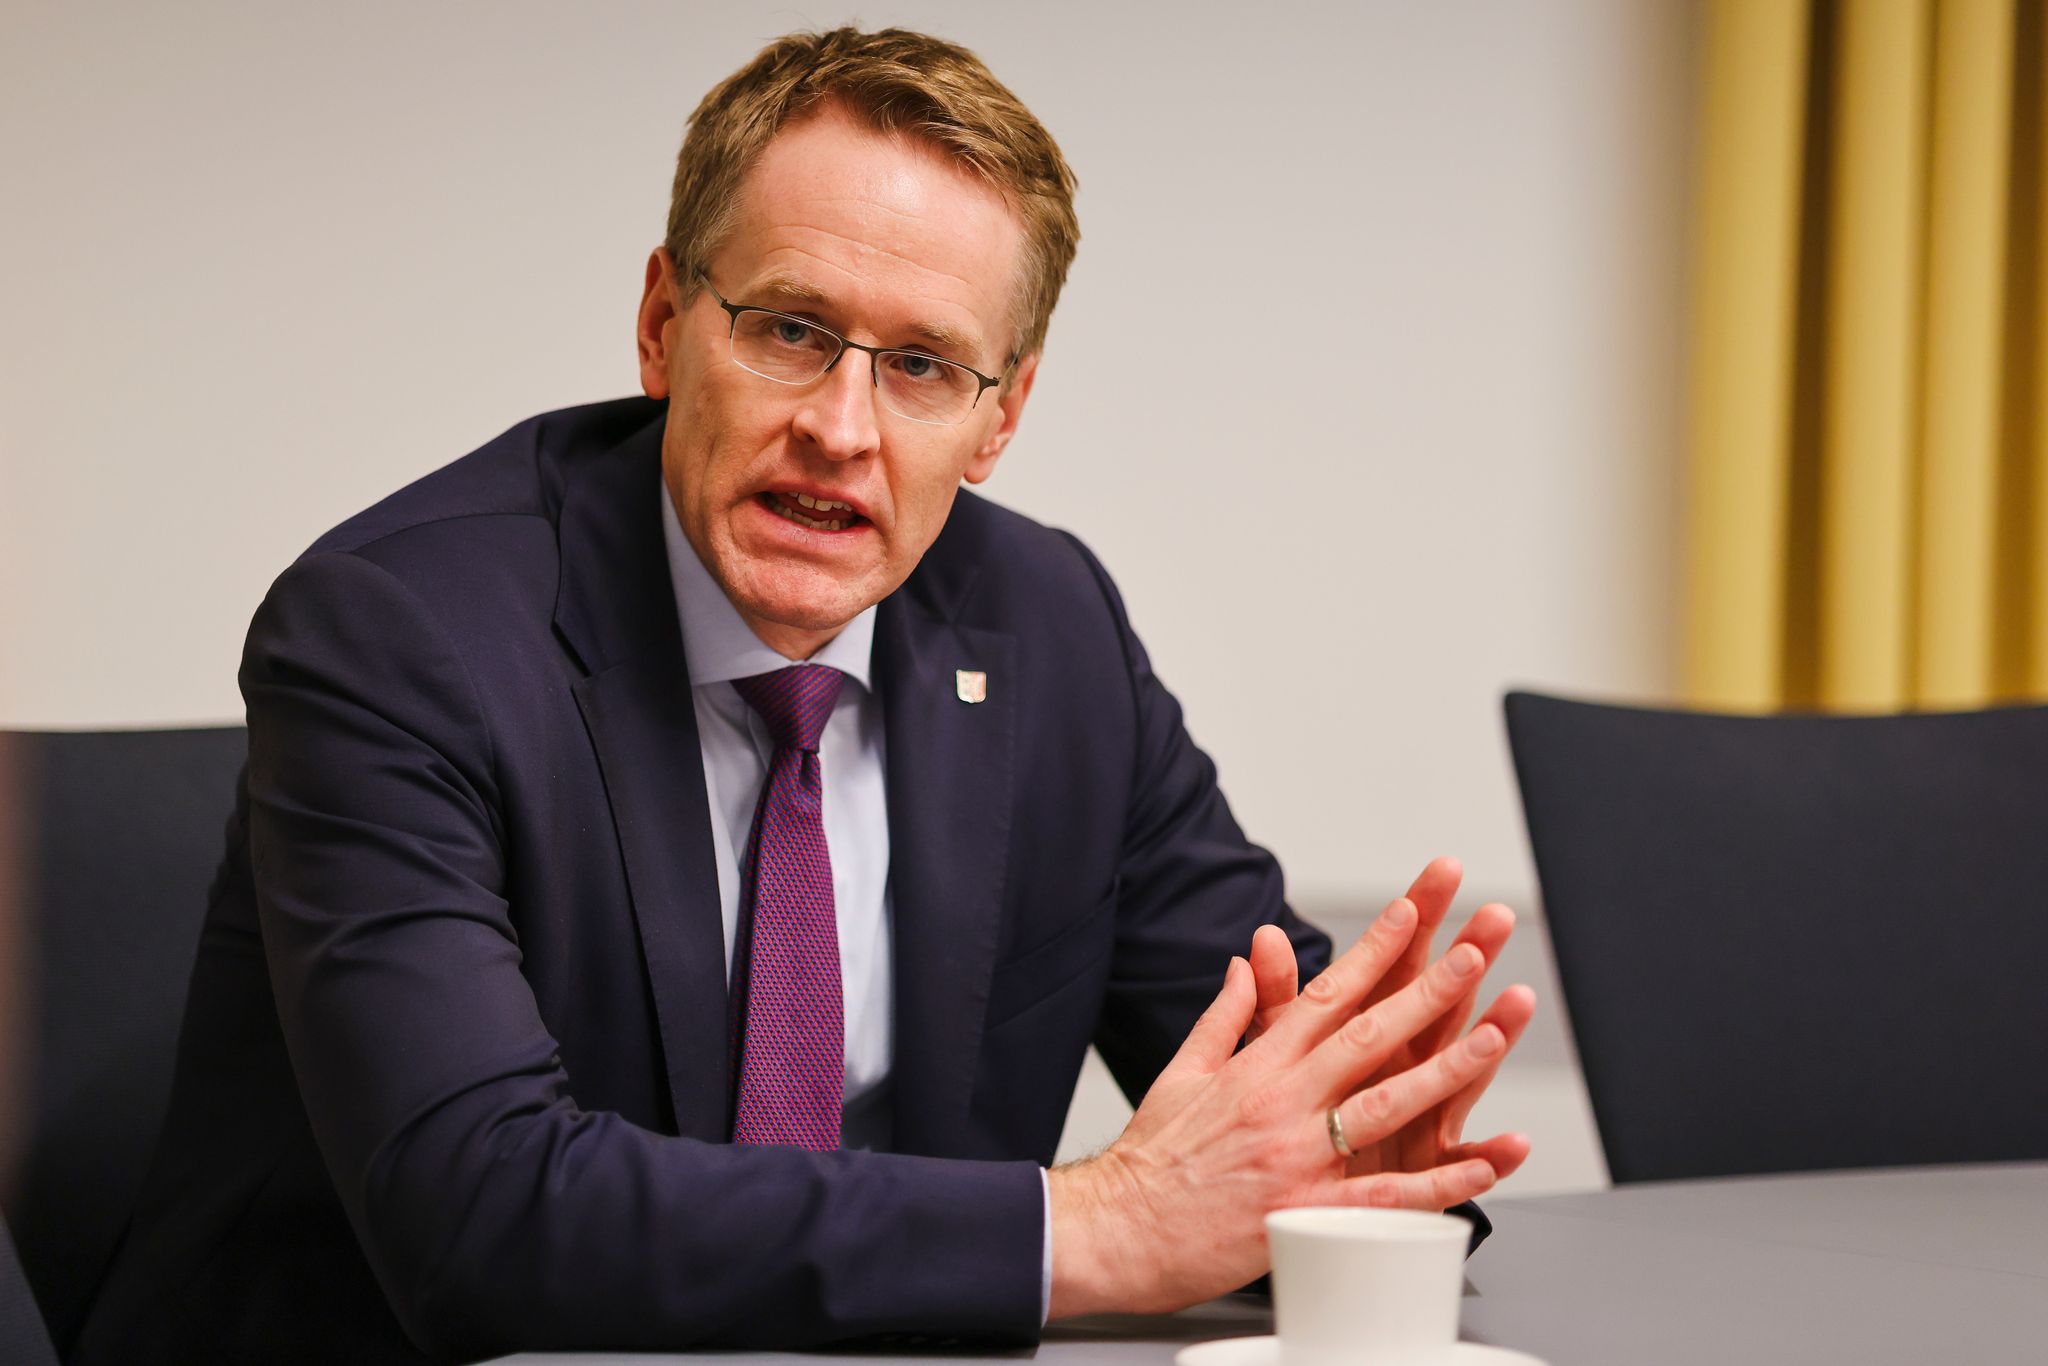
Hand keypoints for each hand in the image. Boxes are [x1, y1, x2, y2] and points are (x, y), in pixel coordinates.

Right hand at [1046, 898, 1529, 1317]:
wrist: (1120, 1230)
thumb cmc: (1150, 1157)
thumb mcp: (1182, 1070)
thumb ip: (1225, 1016)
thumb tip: (1243, 964)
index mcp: (1255, 1066)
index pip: (1324, 996)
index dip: (1371, 953)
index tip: (1408, 914)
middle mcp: (1280, 1101)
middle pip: (1365, 1037)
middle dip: (1423, 992)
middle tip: (1469, 954)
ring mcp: (1296, 1156)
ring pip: (1383, 1105)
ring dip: (1443, 1071)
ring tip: (1491, 1038)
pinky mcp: (1305, 1212)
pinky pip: (1383, 1196)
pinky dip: (1434, 1184)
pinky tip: (1477, 1168)